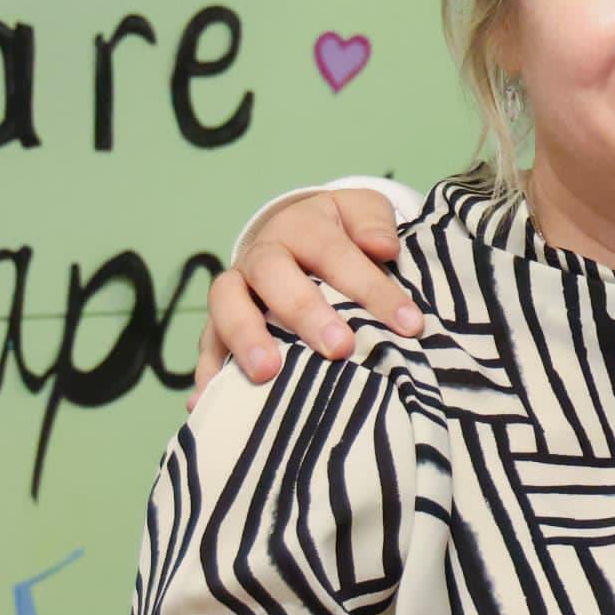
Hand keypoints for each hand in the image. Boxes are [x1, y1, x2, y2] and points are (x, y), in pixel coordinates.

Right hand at [196, 189, 420, 383]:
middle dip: (305, 311)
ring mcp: (234, 291)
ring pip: (226, 305)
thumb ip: (374, 224)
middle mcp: (262, 256)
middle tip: (339, 348)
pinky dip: (207, 374)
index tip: (409, 324)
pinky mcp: (216, 325)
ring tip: (267, 373)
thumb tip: (384, 248)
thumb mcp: (361, 212)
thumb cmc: (339, 234)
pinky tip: (207, 402)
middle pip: (273, 274)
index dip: (372, 288)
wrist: (292, 238)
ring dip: (245, 337)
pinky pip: (206, 347)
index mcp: (301, 227)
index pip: (336, 254)